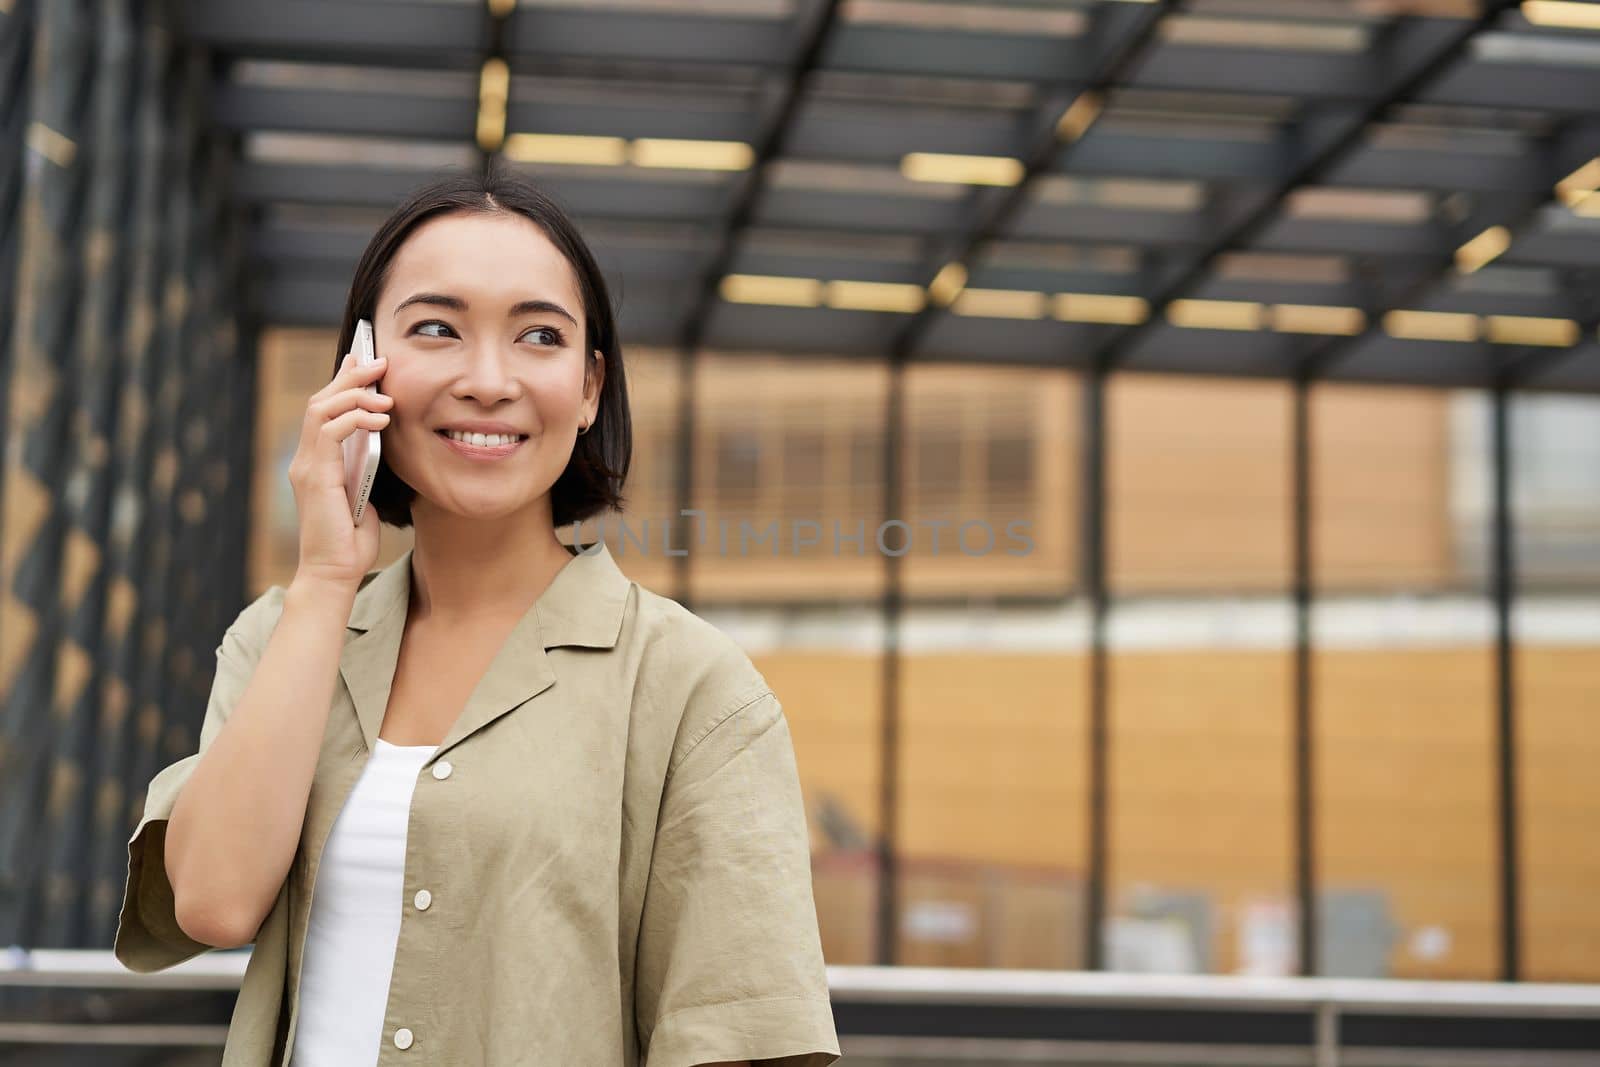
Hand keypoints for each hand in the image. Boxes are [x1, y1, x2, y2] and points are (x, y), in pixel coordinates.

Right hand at [287, 349, 393, 589]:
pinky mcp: (314, 477)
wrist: (335, 572)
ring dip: (355, 394)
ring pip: (321, 409)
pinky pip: (330, 432)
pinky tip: (380, 419)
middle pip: (321, 400)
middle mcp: (306, 458)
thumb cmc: (352, 539)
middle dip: (351, 376)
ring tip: (385, 395)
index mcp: (318, 460)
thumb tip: (382, 439)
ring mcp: (306, 466)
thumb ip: (368, 464)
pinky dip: (355, 418)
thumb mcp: (366, 491)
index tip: (367, 361)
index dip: (344, 380)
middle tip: (380, 363)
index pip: (325, 408)